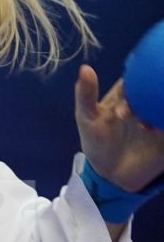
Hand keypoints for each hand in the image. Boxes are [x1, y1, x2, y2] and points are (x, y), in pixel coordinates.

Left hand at [75, 64, 163, 192]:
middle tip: (129, 114)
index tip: (126, 92)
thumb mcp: (87, 117)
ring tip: (144, 128)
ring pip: (163, 106)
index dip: (135, 81)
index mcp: (128, 94)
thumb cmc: (97, 141)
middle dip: (151, 96)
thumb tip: (85, 67)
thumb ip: (86, 94)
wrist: (112, 173)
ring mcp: (159, 118)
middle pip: (157, 90)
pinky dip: (163, 127)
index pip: (137, 78)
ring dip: (158, 112)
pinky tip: (154, 132)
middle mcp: (147, 103)